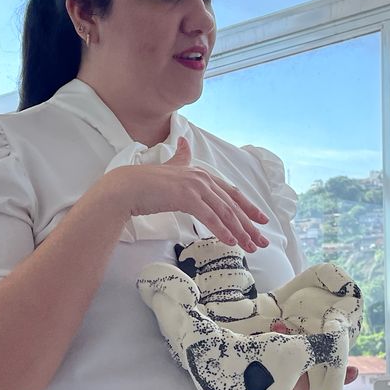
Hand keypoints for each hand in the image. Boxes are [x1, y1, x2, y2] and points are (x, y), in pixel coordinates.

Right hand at [95, 138, 269, 251]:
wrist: (127, 187)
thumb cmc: (146, 182)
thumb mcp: (170, 168)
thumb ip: (181, 157)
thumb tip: (185, 142)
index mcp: (201, 174)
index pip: (232, 193)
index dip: (249, 207)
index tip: (262, 220)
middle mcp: (202, 178)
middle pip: (232, 205)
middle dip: (250, 225)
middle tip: (262, 241)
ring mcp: (195, 187)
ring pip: (224, 213)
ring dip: (240, 232)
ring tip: (251, 247)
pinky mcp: (186, 197)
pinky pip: (209, 217)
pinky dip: (222, 230)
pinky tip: (231, 242)